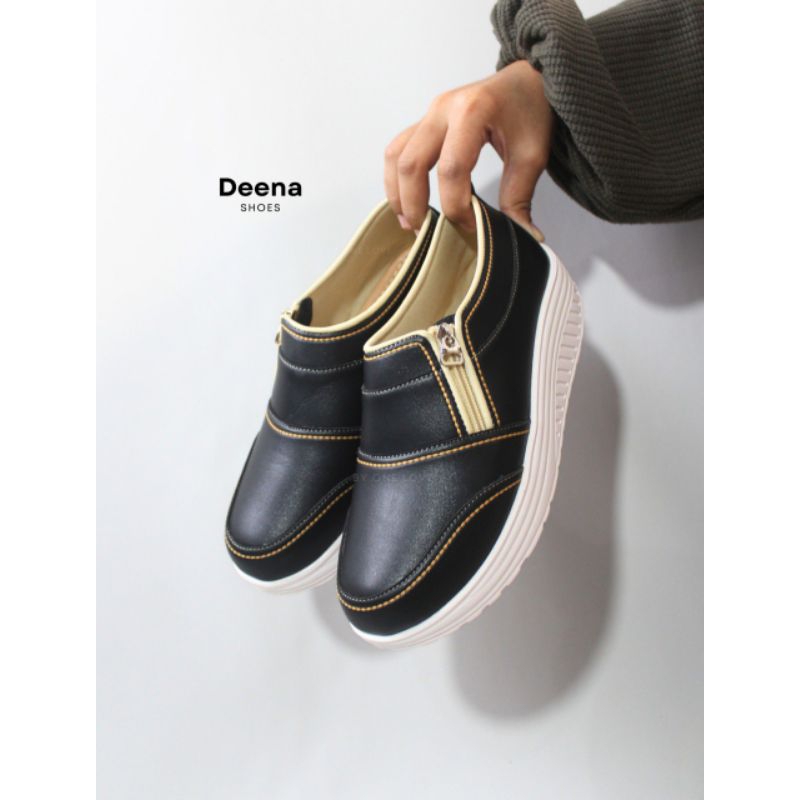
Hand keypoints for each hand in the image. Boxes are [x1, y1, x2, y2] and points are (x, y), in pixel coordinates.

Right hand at [384, 60, 552, 239]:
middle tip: (426, 233)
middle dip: (415, 204)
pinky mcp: (425, 121)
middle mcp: (444, 109)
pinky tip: (407, 201)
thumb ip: (519, 197)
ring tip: (409, 222)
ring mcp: (430, 113)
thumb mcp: (531, 155)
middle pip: (411, 164)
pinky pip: (398, 149)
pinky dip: (397, 178)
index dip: (457, 207)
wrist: (527, 80)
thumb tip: (522, 236)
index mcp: (472, 112)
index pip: (452, 170)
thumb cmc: (530, 110)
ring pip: (396, 155)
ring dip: (397, 192)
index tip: (472, 227)